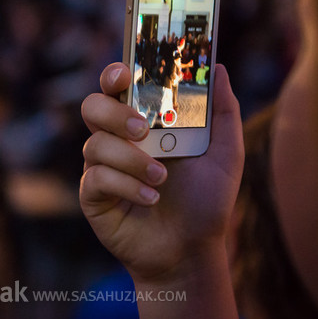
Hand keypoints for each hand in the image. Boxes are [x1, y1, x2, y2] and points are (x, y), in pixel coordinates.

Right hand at [80, 63, 243, 283]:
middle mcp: (117, 138)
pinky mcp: (93, 194)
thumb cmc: (206, 199)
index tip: (125, 74)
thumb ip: (223, 111)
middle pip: (92, 106)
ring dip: (131, 160)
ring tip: (161, 179)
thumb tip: (216, 69)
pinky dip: (127, 186)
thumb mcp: (225, 154)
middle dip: (114, 113)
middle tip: (142, 130)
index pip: (117, 86)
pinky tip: (151, 199)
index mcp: (143, 120)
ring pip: (96, 144)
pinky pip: (96, 178)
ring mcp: (102, 165)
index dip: (114, 73)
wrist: (192, 250)